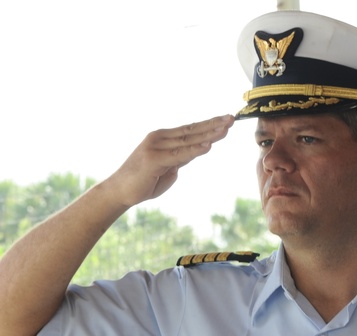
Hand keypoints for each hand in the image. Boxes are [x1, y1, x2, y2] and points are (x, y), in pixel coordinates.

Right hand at [106, 115, 234, 207]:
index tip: (227, 120)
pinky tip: (208, 146)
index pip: (191, 129)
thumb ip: (181, 157)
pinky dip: (195, 150)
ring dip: (209, 134)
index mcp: (163, 138)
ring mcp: (156, 147)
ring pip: (188, 141)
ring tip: (226, 128)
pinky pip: (179, 155)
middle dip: (213, 124)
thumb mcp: (168, 167)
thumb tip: (196, 151)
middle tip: (232, 118)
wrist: (120, 191)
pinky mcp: (154, 159)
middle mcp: (159, 138)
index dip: (209, 124)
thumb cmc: (144, 181)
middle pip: (192, 131)